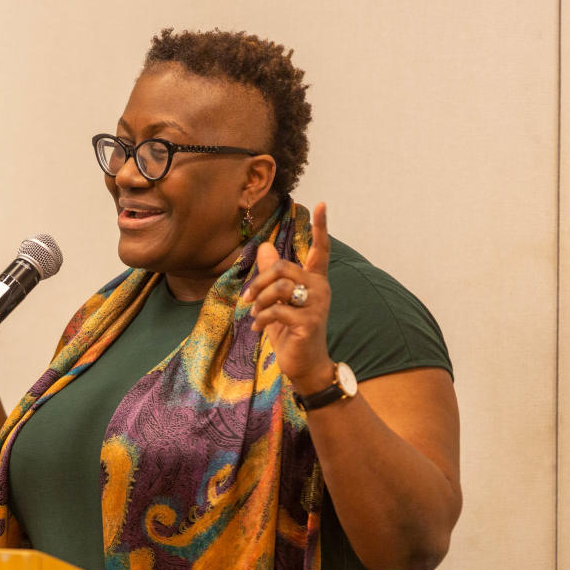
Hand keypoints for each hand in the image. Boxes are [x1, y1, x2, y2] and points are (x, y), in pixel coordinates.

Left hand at [247, 201, 334, 393]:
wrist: (305, 365)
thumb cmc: (291, 332)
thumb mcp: (277, 302)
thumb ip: (271, 275)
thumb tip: (263, 246)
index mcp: (315, 280)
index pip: (320, 249)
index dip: (321, 228)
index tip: (322, 204)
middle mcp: (320, 288)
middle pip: (283, 267)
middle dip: (259, 281)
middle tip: (247, 299)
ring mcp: (317, 305)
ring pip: (280, 287)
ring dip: (259, 301)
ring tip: (253, 314)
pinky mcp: (309, 322)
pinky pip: (277, 310)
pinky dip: (261, 319)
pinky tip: (257, 329)